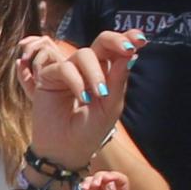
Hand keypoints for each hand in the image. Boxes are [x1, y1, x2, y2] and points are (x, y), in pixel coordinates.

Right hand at [18, 31, 133, 167]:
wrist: (66, 150)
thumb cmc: (90, 131)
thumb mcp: (111, 106)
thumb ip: (118, 80)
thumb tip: (131, 54)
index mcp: (105, 73)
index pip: (116, 50)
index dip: (128, 39)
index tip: (142, 39)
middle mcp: (87, 68)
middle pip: (101, 42)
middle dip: (115, 41)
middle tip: (128, 48)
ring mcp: (67, 71)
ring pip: (83, 54)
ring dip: (94, 72)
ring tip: (99, 94)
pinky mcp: (49, 77)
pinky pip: (64, 68)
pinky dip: (76, 82)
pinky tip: (82, 98)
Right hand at [75, 170, 127, 189]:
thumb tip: (109, 183)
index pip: (121, 181)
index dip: (114, 176)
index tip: (105, 179)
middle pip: (106, 178)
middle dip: (99, 178)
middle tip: (94, 184)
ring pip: (93, 182)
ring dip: (89, 182)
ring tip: (85, 189)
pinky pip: (83, 189)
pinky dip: (81, 187)